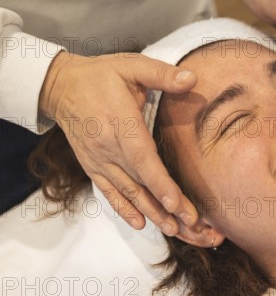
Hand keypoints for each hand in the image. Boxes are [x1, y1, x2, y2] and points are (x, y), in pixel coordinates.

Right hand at [39, 51, 198, 235]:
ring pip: (127, 192)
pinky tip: (140, 224)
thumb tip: (192, 79)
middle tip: (190, 224)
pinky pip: (109, 192)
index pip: (142, 158)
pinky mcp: (93, 167)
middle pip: (140, 182)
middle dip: (165, 205)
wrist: (62, 87)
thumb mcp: (132, 65)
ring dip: (150, 212)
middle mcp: (108, 147)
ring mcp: (99, 160)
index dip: (159, 182)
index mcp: (120, 122)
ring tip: (173, 229)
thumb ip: (162, 74)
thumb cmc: (102, 75)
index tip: (176, 202)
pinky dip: (124, 209)